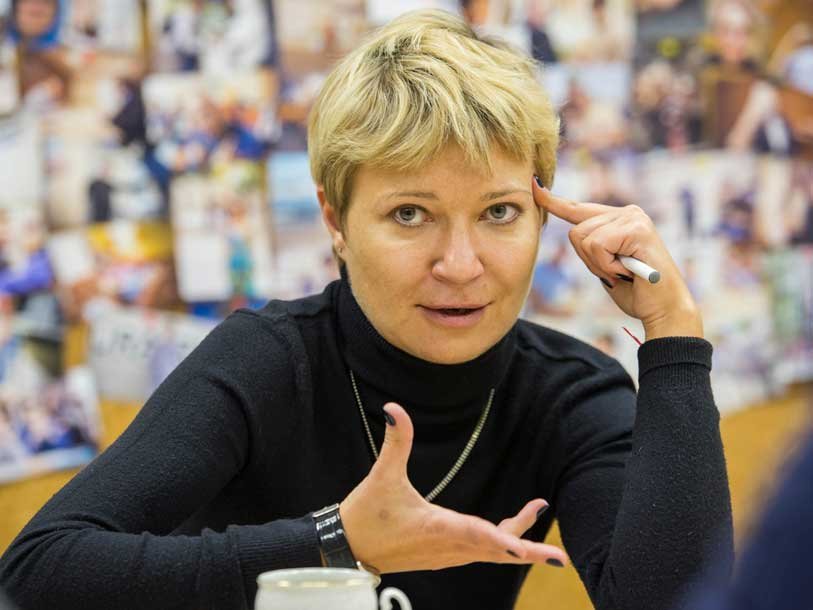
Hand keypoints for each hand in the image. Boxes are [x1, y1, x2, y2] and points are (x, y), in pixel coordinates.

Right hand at [339, 403, 568, 573]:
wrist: (347, 549)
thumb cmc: (366, 515)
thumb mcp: (381, 476)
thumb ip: (396, 442)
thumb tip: (394, 408)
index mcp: (435, 527)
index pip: (474, 533)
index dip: (499, 539)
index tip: (523, 547)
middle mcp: (446, 547)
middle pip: (495, 550)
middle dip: (528, 550)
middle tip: (559, 556)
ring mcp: (445, 555)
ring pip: (489, 552)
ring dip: (517, 541)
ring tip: (537, 512)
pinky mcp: (442, 556)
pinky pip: (479, 552)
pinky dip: (499, 544)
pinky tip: (509, 535)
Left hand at [532, 178, 702, 340]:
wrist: (664, 309)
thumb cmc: (637, 292)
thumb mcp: (606, 265)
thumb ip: (593, 247)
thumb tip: (575, 234)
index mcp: (619, 220)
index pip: (579, 209)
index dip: (554, 202)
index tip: (535, 186)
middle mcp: (627, 213)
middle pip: (575, 231)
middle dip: (588, 260)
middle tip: (615, 272)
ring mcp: (633, 218)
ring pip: (583, 238)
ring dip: (599, 264)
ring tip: (623, 272)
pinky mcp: (636, 228)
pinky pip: (597, 245)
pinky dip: (606, 265)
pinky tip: (626, 270)